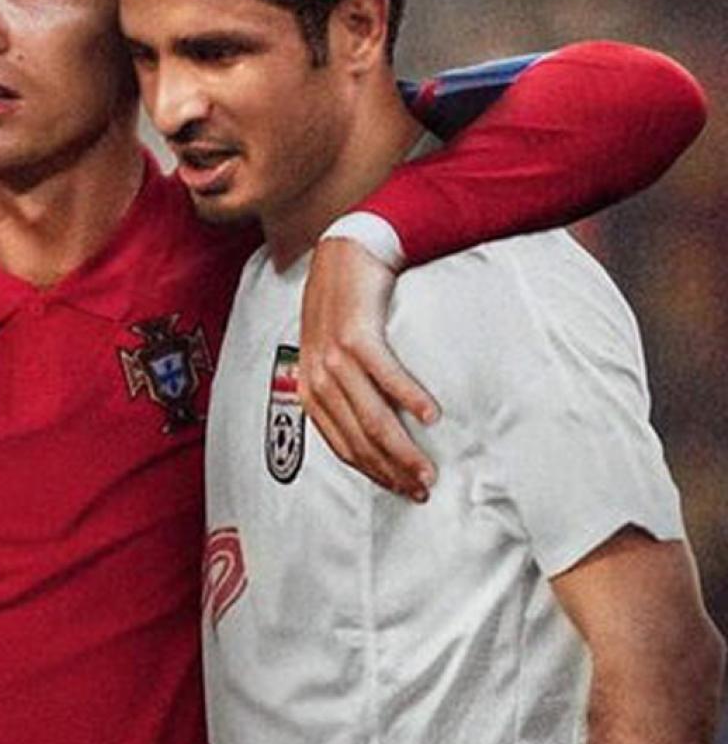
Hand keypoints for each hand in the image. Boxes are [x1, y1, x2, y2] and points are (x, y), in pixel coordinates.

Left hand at [299, 238, 438, 501]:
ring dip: (403, 448)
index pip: (343, 446)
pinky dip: (409, 397)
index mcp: (311, 389)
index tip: (404, 490)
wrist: (345, 253)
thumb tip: (374, 432)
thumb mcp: (332, 352)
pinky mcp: (356, 336)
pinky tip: (431, 416)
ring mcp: (334, 358)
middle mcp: (317, 378)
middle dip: (391, 470)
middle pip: (359, 439)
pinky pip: (386, 375)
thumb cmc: (344, 307)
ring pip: (372, 416)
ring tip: (427, 468)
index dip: (374, 473)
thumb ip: (344, 389)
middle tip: (423, 488)